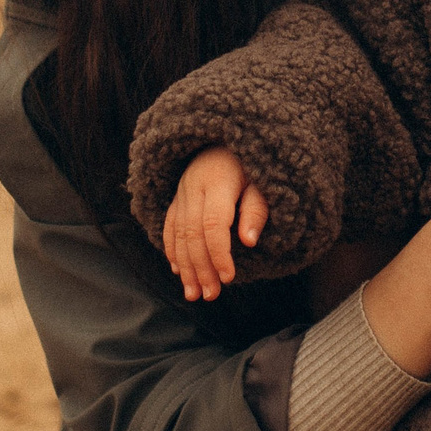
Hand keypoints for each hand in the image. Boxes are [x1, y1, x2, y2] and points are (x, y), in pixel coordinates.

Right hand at [163, 147, 269, 301]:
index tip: (229, 277)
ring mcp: (181, 192)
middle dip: (200, 268)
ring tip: (193, 293)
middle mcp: (194, 187)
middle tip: (210, 295)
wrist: (224, 136)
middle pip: (192, 234)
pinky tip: (178, 271)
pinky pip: (169, 226)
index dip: (219, 254)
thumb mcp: (262, 181)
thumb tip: (249, 240)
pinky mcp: (176, 197)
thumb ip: (256, 209)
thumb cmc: (250, 163)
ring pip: (177, 234)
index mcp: (218, 182)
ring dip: (185, 267)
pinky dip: (172, 250)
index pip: (214, 225)